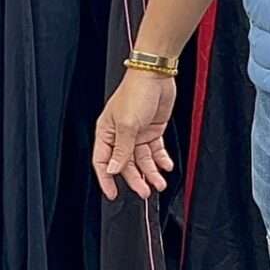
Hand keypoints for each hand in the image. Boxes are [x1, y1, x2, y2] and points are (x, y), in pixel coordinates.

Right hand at [92, 71, 178, 200]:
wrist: (156, 75)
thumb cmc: (136, 92)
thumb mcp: (127, 124)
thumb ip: (121, 150)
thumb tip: (113, 170)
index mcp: (106, 132)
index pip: (103, 162)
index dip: (107, 179)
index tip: (113, 194)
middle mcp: (120, 135)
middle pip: (125, 164)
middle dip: (135, 179)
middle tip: (145, 191)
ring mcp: (137, 133)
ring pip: (142, 160)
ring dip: (151, 172)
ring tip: (159, 183)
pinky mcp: (152, 130)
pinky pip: (155, 151)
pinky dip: (161, 160)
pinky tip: (166, 166)